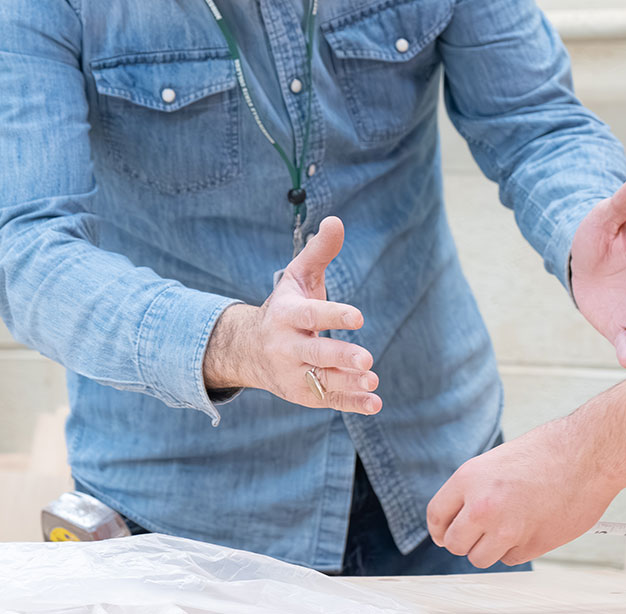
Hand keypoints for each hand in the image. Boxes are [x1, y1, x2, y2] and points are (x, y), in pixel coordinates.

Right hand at [201, 216, 381, 413]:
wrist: (250, 349)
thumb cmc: (285, 306)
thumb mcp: (298, 276)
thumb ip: (319, 252)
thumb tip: (337, 220)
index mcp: (285, 315)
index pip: (310, 316)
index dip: (333, 316)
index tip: (359, 317)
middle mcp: (286, 347)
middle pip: (314, 353)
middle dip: (340, 357)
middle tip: (367, 359)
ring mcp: (294, 373)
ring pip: (321, 381)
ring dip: (347, 384)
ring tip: (372, 382)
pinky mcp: (304, 393)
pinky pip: (329, 400)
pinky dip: (351, 404)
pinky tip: (374, 403)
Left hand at [426, 418, 621, 567]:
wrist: (589, 454)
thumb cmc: (551, 451)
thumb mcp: (500, 459)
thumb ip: (477, 487)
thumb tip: (463, 514)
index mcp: (470, 478)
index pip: (437, 515)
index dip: (441, 528)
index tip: (447, 533)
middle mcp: (483, 506)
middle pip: (456, 543)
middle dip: (466, 541)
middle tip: (480, 533)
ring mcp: (507, 529)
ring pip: (480, 558)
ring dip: (491, 548)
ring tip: (510, 528)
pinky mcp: (531, 545)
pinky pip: (510, 559)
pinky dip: (518, 549)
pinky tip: (531, 527)